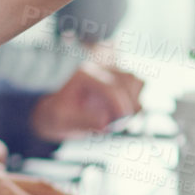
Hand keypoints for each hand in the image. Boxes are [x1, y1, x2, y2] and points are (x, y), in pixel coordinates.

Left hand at [29, 62, 144, 141]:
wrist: (56, 113)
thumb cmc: (57, 115)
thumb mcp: (62, 120)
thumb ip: (83, 120)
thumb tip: (106, 121)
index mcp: (83, 74)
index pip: (110, 86)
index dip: (119, 106)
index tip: (119, 125)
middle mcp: (99, 68)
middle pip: (127, 80)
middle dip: (127, 105)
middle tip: (116, 125)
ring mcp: (110, 72)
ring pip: (135, 81)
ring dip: (133, 102)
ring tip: (119, 119)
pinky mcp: (118, 81)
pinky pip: (137, 86)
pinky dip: (135, 101)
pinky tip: (121, 115)